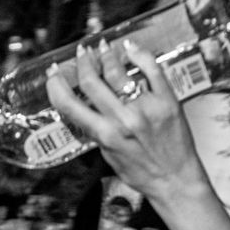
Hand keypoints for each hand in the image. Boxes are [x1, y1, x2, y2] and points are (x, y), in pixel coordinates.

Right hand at [45, 38, 209, 201]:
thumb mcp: (109, 156)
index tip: (54, 75)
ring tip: (103, 48)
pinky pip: (152, 69)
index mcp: (105, 135)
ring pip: (118, 71)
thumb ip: (97, 132)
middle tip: (82, 53)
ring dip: (107, 55)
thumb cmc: (143, 173)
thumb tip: (85, 109)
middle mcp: (123, 120)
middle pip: (92, 81)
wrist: (175, 180)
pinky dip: (139, 55)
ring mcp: (146, 107)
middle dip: (83, 63)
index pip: (70, 104)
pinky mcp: (167, 100)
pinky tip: (131, 48)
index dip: (56, 85)